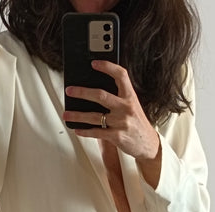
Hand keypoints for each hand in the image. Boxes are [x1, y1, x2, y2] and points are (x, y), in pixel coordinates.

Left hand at [63, 60, 160, 184]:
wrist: (147, 144)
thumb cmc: (136, 123)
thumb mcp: (132, 106)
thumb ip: (118, 97)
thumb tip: (95, 92)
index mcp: (130, 97)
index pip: (121, 75)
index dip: (108, 67)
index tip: (94, 63)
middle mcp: (126, 108)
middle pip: (101, 96)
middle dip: (82, 92)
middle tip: (69, 90)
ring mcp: (121, 122)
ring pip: (94, 117)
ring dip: (78, 115)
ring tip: (66, 113)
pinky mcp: (117, 136)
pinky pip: (97, 133)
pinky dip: (85, 131)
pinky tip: (77, 129)